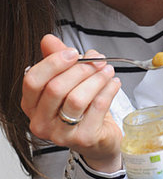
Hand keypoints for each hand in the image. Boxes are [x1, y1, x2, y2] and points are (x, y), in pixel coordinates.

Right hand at [22, 34, 122, 171]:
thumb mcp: (67, 80)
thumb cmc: (81, 108)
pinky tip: (114, 83)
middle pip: (56, 88)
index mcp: (31, 105)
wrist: (99, 138)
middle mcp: (41, 122)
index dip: (54, 62)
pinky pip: (97, 107)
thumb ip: (57, 59)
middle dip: (81, 69)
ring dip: (96, 79)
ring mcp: (61, 134)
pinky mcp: (84, 139)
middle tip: (98, 61)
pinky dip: (108, 90)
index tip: (73, 52)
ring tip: (108, 71)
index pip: (33, 80)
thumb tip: (48, 39)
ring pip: (76, 99)